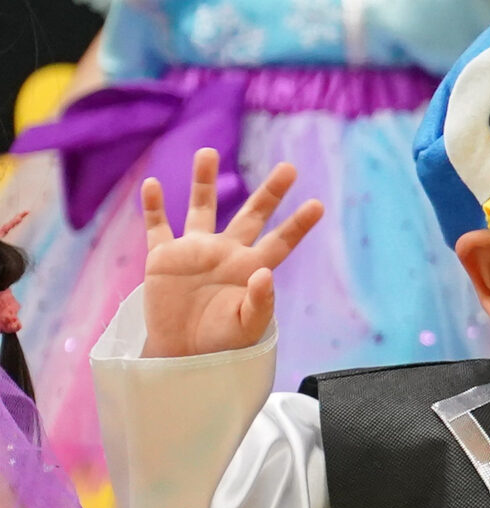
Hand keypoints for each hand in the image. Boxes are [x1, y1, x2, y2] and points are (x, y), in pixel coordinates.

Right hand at [140, 151, 322, 357]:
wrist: (183, 355)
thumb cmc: (222, 345)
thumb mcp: (247, 327)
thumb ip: (259, 301)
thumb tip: (264, 273)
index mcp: (251, 269)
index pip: (281, 241)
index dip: (298, 224)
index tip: (318, 204)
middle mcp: (226, 254)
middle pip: (251, 215)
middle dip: (270, 193)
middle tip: (289, 168)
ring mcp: (195, 252)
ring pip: (201, 209)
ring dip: (204, 182)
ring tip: (209, 152)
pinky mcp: (163, 258)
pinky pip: (157, 228)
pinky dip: (154, 208)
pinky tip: (153, 185)